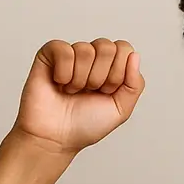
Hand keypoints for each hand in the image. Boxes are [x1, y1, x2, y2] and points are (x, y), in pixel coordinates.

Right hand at [10, 38, 144, 157]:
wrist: (56, 137)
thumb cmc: (86, 125)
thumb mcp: (121, 109)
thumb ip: (135, 84)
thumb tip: (134, 55)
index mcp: (111, 67)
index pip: (124, 48)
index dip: (118, 72)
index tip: (107, 92)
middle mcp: (92, 58)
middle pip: (107, 46)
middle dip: (101, 76)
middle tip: (90, 92)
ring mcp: (71, 54)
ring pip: (86, 49)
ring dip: (81, 78)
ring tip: (73, 91)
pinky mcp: (49, 54)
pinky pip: (64, 50)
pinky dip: (64, 73)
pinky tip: (60, 84)